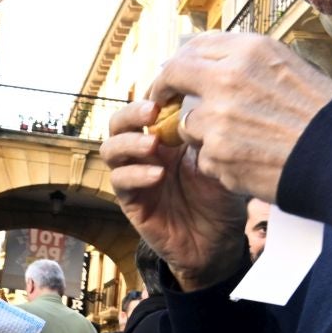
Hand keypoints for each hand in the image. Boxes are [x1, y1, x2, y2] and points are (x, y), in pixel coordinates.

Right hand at [101, 100, 249, 290]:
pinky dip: (136, 175)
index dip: (151, 95)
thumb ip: (205, 135)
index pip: (145, 107)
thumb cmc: (221, 197)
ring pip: (111, 148)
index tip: (169, 89)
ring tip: (153, 145)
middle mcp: (144, 152)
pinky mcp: (130, 201)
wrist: (218, 243)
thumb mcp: (219, 160)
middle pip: (120, 122)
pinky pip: (120, 181)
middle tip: (153, 111)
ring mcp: (134, 175)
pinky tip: (157, 175)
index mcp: (164, 136)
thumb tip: (197, 105)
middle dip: (132, 112)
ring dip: (129, 142)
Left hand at [149, 32, 331, 201]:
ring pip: (188, 123)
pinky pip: (203, 157)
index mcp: (249, 51)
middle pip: (175, 76)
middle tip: (162, 102)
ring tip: (241, 143)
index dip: (178, 63)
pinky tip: (250, 163)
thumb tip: (209, 58)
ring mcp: (219, 118)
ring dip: (204, 133)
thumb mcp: (289, 67)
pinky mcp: (217, 154)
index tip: (173, 76)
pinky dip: (220, 163)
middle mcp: (228, 78)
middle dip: (164, 89)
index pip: (193, 48)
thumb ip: (246, 61)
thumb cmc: (324, 115)